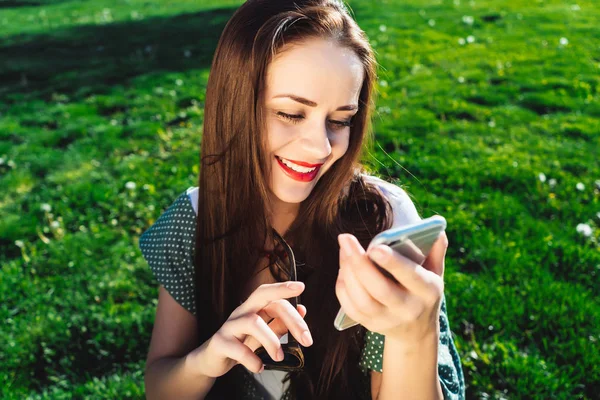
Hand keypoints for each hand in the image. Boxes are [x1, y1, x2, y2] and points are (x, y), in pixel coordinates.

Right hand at [188, 282, 312, 377]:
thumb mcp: (263, 334)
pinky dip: (252, 360)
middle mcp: (241, 311)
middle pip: (263, 299)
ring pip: (253, 322)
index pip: (269, 292)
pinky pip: (239, 349)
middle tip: (307, 340)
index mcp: (253, 307)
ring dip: (272, 341)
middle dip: (289, 317)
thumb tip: (302, 310)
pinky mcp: (220, 343)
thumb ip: (280, 323)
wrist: (212, 360)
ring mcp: (229, 326)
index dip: (284, 288)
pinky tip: (259, 367)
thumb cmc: (241, 343)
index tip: (302, 287)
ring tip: (279, 357)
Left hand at [335, 230, 447, 342]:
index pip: (410, 276)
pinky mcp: (370, 325)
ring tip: (344, 249)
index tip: (375, 247)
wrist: (416, 330)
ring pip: (361, 299)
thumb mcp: (435, 272)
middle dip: (359, 263)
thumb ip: (435, 251)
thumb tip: (437, 229)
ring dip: (348, 272)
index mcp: (427, 291)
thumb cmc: (423, 291)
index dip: (392, 262)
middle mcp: (408, 309)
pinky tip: (343, 268)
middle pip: (380, 289)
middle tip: (346, 239)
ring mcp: (388, 320)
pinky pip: (351, 307)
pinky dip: (342, 286)